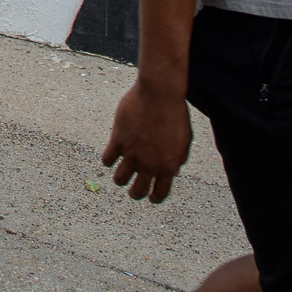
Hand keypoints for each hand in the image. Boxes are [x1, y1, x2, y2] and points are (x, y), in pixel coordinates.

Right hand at [101, 79, 192, 202]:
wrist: (160, 94)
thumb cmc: (175, 113)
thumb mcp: (183, 141)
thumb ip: (177, 159)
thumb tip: (172, 172)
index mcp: (168, 166)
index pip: (159, 193)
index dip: (153, 198)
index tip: (150, 197)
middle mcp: (149, 165)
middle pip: (137, 191)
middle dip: (135, 193)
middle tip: (133, 189)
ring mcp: (132, 154)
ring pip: (120, 179)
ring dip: (120, 179)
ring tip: (120, 175)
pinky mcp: (118, 141)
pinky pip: (107, 160)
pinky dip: (108, 160)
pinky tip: (111, 154)